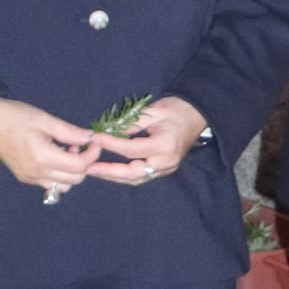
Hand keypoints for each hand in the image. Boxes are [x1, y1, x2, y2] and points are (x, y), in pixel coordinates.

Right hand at [0, 97, 98, 199]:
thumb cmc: (17, 117)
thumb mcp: (46, 120)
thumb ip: (70, 132)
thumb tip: (90, 137)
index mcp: (43, 157)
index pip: (78, 167)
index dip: (92, 154)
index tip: (94, 141)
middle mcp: (36, 173)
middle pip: (74, 180)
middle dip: (84, 164)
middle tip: (78, 144)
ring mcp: (29, 178)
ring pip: (64, 187)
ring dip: (72, 172)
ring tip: (66, 151)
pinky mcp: (25, 178)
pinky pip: (50, 184)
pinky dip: (59, 175)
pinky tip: (55, 156)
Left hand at [88, 95, 208, 187]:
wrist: (199, 115)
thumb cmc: (177, 109)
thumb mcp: (154, 110)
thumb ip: (132, 123)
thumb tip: (109, 132)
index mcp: (164, 144)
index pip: (131, 149)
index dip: (111, 145)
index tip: (95, 138)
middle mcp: (166, 161)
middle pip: (133, 173)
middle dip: (109, 172)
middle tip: (89, 168)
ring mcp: (167, 168)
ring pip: (137, 179)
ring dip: (115, 177)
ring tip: (96, 171)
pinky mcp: (165, 170)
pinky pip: (142, 177)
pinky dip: (126, 175)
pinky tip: (112, 171)